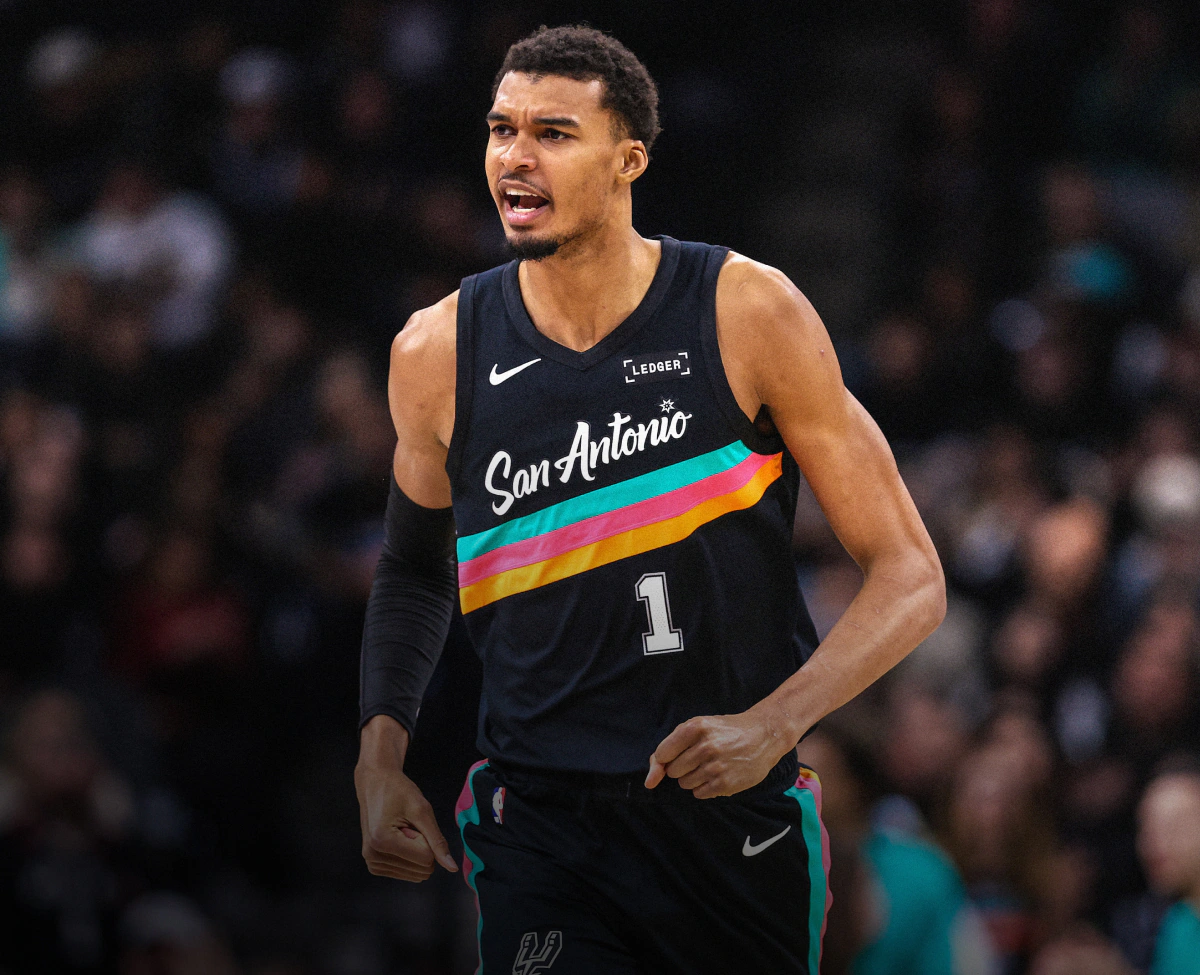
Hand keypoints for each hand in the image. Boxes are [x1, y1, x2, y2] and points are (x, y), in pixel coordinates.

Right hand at [355, 717, 456, 880]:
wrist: (376, 782)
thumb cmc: (398, 791)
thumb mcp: (422, 811)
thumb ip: (437, 841)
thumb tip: (452, 868)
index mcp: (383, 841)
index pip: (426, 859)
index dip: (427, 839)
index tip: (414, 822)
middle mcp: (373, 856)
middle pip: (421, 869)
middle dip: (421, 847)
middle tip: (408, 826)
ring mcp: (372, 862)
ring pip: (414, 873)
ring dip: (414, 851)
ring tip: (401, 830)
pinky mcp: (374, 865)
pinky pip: (405, 872)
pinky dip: (408, 856)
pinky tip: (398, 838)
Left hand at [645, 706, 792, 798]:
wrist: (763, 735)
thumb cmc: (726, 731)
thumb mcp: (700, 726)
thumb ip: (671, 746)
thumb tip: (650, 779)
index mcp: (696, 728)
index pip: (662, 754)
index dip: (666, 758)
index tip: (676, 756)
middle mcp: (705, 747)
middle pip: (673, 771)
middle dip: (681, 767)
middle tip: (699, 758)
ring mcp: (716, 767)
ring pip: (685, 784)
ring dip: (693, 778)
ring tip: (711, 766)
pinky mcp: (725, 784)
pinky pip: (699, 794)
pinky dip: (704, 788)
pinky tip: (717, 775)